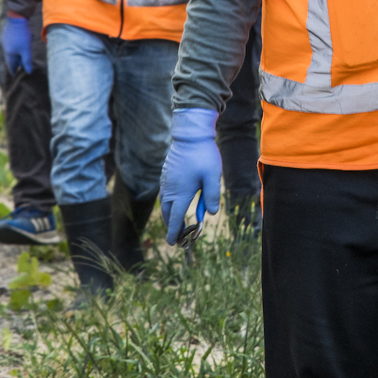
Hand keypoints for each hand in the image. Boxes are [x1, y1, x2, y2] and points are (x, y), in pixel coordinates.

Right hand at [1, 14, 33, 75]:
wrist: (17, 19)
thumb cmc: (22, 36)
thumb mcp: (26, 50)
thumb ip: (27, 61)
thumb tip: (29, 72)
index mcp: (9, 53)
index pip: (10, 65)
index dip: (13, 70)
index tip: (15, 74)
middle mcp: (6, 48)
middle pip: (12, 57)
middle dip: (17, 61)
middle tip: (22, 64)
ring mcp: (5, 40)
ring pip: (13, 49)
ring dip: (19, 52)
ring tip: (25, 52)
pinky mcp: (7, 34)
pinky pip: (13, 42)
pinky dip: (18, 44)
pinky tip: (25, 40)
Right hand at [159, 107, 221, 243]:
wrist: (190, 134)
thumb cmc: (203, 155)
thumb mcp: (213, 177)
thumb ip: (212, 196)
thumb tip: (210, 213)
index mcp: (181, 193)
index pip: (175, 218)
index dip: (174, 232)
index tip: (172, 243)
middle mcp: (170, 189)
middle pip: (167, 213)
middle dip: (171, 225)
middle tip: (177, 234)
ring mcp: (166, 181)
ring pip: (164, 203)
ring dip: (169, 213)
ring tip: (176, 219)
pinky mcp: (166, 173)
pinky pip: (164, 192)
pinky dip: (168, 201)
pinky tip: (175, 199)